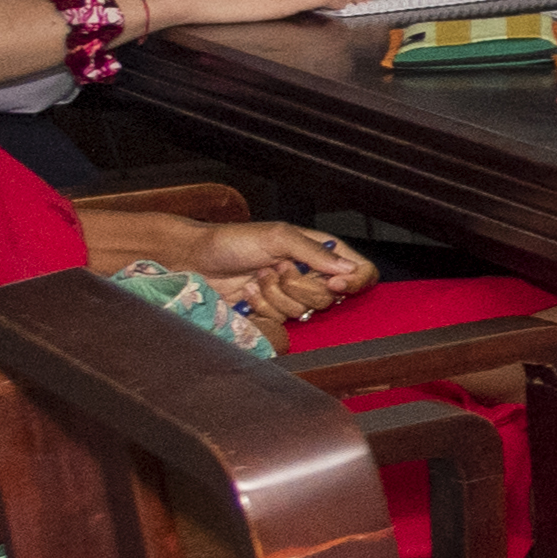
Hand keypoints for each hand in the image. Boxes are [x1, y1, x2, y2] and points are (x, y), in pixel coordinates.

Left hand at [109, 208, 377, 327]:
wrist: (195, 260)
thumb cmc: (234, 240)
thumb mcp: (279, 237)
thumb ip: (315, 253)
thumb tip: (349, 269)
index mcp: (320, 251)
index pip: (361, 271)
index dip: (354, 282)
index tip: (333, 284)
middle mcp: (311, 274)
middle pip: (331, 297)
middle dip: (300, 286)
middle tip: (277, 269)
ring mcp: (292, 295)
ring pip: (304, 311)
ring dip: (276, 295)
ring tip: (257, 277)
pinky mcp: (273, 313)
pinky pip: (280, 321)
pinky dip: (261, 306)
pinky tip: (248, 292)